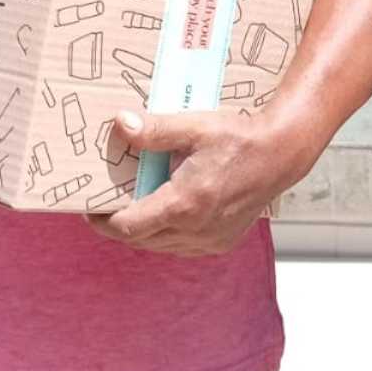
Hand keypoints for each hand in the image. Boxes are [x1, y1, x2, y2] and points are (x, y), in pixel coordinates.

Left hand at [85, 107, 292, 257]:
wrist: (281, 154)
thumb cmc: (239, 138)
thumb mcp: (193, 126)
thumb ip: (154, 129)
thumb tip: (120, 123)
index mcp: (184, 204)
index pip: (128, 227)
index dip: (103, 221)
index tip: (90, 209)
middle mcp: (196, 230)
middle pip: (141, 239)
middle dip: (121, 224)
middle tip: (108, 202)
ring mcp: (211, 240)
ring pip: (161, 245)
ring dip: (144, 230)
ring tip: (135, 205)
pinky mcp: (222, 241)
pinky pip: (182, 246)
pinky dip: (168, 234)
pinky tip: (167, 211)